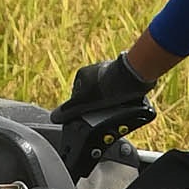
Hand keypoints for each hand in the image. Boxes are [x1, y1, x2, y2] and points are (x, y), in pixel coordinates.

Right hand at [50, 50, 158, 175]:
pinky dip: (121, 99)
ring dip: (111, 104)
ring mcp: (110, 72)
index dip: (83, 109)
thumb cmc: (109, 85)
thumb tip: (54, 117)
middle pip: (94, 97)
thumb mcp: (85, 102)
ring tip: (116, 110)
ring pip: (108, 95)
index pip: (78, 98)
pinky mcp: (124, 75)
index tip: (89, 117)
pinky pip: (120, 91)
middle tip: (104, 114)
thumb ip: (70, 111)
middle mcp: (95, 71)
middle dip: (99, 107)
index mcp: (83, 74)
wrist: (134, 76)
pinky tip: (125, 104)